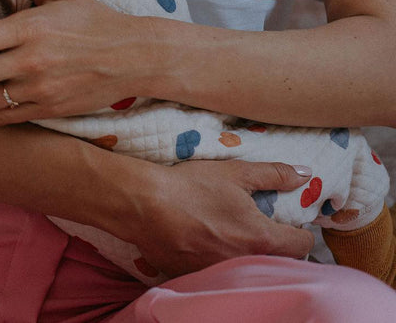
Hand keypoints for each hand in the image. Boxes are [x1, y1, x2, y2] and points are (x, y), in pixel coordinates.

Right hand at [113, 159, 314, 277]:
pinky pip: (224, 277)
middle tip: (264, 228)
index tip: (291, 222)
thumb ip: (274, 174)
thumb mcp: (236, 172)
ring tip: (235, 236)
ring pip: (253, 272)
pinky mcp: (201, 281)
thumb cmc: (193, 186)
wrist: (146, 206)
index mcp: (262, 238)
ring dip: (252, 257)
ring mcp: (224, 277)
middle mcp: (248, 264)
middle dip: (279, 248)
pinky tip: (210, 246)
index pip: (303, 245)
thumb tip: (305, 174)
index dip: (301, 231)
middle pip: (281, 263)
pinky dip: (224, 264)